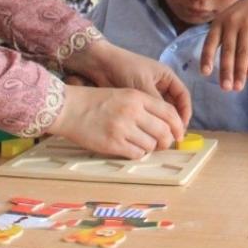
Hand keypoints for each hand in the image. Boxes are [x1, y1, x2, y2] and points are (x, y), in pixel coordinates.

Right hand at [49, 84, 184, 158]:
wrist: (68, 108)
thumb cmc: (96, 101)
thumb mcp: (124, 94)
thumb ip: (144, 106)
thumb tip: (165, 124)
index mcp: (137, 97)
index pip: (169, 112)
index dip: (178, 125)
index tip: (179, 134)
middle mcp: (132, 112)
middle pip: (163, 131)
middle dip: (167, 140)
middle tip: (164, 144)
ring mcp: (122, 128)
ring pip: (151, 145)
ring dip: (151, 148)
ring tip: (143, 145)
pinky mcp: (112, 143)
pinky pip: (136, 154)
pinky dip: (138, 154)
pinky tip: (131, 149)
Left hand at [62, 39, 190, 126]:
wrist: (101, 65)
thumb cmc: (126, 69)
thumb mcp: (144, 86)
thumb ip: (157, 104)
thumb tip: (167, 125)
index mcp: (167, 77)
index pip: (182, 96)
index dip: (185, 112)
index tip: (182, 127)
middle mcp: (160, 86)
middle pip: (173, 106)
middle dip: (174, 121)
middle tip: (172, 137)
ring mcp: (148, 94)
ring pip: (160, 112)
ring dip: (162, 124)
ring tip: (160, 137)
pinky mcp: (137, 102)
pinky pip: (148, 115)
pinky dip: (150, 123)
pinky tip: (148, 133)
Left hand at [200, 0, 247, 91]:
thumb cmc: (239, 18)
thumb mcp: (225, 22)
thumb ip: (218, 39)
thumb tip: (209, 67)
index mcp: (218, 23)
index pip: (210, 42)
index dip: (207, 58)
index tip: (205, 73)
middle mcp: (231, 22)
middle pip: (228, 50)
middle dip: (226, 71)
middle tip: (225, 88)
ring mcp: (247, 24)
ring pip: (243, 52)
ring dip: (240, 71)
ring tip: (238, 87)